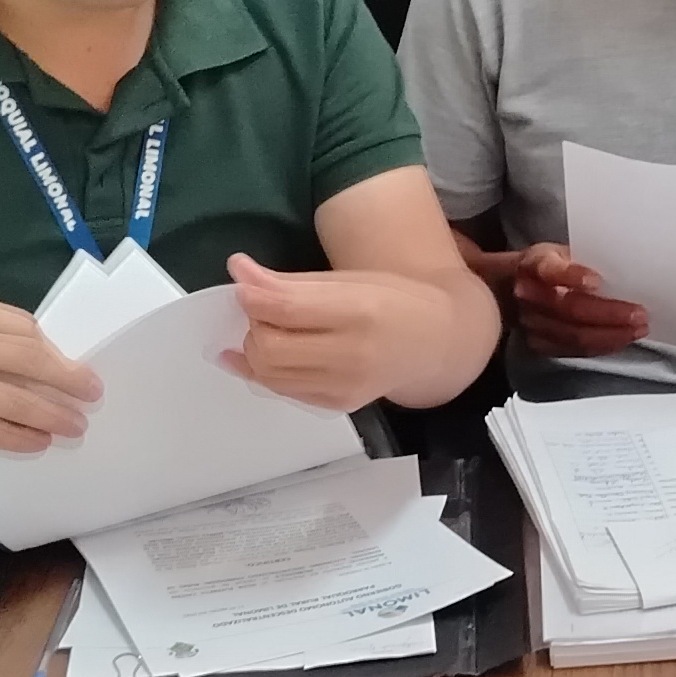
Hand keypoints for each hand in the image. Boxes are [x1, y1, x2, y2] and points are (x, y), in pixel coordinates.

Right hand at [0, 287, 100, 453]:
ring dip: (51, 415)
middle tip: (92, 395)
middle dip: (67, 380)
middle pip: (26, 360)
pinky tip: (38, 441)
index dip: (53, 352)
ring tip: (74, 426)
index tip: (75, 369)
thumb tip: (42, 352)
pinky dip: (18, 438)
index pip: (20, 328)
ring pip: (14, 401)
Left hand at [219, 253, 436, 409]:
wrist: (436, 343)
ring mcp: (345, 388)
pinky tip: (256, 354)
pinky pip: (282, 390)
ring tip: (268, 327)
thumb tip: (239, 271)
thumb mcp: (349, 279)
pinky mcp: (337, 405)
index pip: (286, 308)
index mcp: (361, 311)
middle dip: (253, 323)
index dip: (251, 293)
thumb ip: (292, 282)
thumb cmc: (395, 300)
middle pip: (269, 347)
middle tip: (262, 306)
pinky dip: (262, 370)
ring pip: (269, 374)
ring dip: (254, 347)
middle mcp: (353, 356)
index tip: (240, 276)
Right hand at [472, 239, 649, 359]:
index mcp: (534, 264)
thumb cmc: (544, 266)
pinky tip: (621, 340)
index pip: (549, 269)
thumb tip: (624, 266)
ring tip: (638, 330)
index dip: (571, 275)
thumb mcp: (558, 250)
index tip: (595, 280)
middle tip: (639, 314)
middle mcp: (528, 295)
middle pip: (570, 308)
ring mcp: (530, 323)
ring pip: (574, 335)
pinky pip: (573, 349)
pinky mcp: (537, 343)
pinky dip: (601, 346)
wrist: (503, 287)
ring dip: (610, 335)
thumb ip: (582, 258)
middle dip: (609, 314)